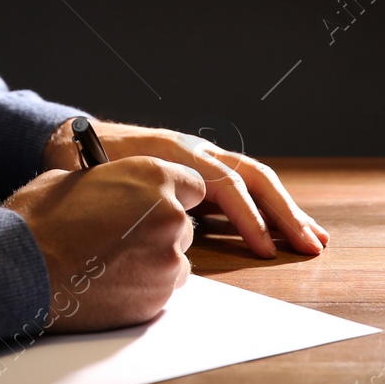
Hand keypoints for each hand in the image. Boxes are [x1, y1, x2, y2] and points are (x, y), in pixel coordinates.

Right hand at [2, 156, 204, 332]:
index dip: (172, 195)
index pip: (192, 185)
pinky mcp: (155, 299)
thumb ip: (112, 184)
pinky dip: (140, 289)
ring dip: (151, 261)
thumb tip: (116, 191)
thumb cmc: (38, 220)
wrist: (19, 268)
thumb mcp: (75, 179)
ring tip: (109, 263)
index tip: (158, 204)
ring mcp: (165, 261)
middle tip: (122, 237)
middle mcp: (168, 216)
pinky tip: (107, 283)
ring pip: (173, 261)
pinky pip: (159, 291)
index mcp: (151, 178)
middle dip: (157, 231)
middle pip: (182, 226)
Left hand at [42, 118, 329, 259]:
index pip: (223, 183)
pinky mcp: (201, 168)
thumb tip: (151, 229)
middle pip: (251, 176)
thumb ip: (123, 198)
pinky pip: (243, 184)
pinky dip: (269, 206)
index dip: (245, 217)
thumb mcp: (95, 179)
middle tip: (308, 245)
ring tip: (316, 238)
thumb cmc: (77, 164)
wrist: (68, 134)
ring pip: (255, 177)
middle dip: (283, 212)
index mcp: (172, 151)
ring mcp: (201, 156)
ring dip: (287, 209)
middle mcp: (194, 149)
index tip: (262, 249)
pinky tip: (288, 228)